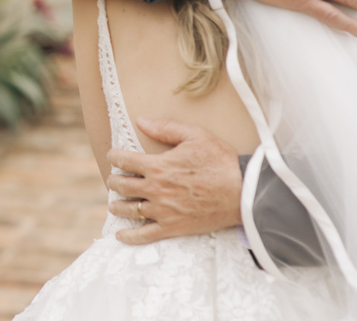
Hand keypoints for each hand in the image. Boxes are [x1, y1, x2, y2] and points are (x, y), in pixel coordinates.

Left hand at [106, 118, 242, 244]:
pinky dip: (130, 236)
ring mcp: (163, 211)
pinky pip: (146, 235)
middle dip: (114, 180)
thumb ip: (165, 128)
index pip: (124, 160)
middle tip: (114, 179)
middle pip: (122, 185)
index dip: (115, 156)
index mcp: (158, 166)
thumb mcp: (195, 135)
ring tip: (115, 203)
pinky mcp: (173, 228)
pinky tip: (121, 235)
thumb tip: (140, 121)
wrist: (243, 193)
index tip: (113, 156)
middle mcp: (155, 189)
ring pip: (130, 210)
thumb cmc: (221, 161)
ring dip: (118, 205)